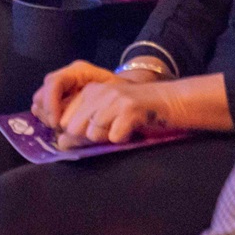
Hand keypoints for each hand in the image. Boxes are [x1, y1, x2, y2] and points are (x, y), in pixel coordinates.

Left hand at [33, 61, 194, 147]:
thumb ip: (83, 128)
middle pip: (76, 128)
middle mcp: (99, 91)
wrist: (172, 101)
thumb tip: (61, 144)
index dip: (76, 135)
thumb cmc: (138, 113)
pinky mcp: (130, 109)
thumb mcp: (107, 116)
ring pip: (93, 133)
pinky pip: (114, 137)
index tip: (95, 134)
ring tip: (123, 127)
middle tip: (111, 130)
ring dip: (108, 137)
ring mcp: (114, 98)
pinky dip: (123, 138)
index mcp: (90, 90)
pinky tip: (133, 129)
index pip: (65, 121)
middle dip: (90, 137)